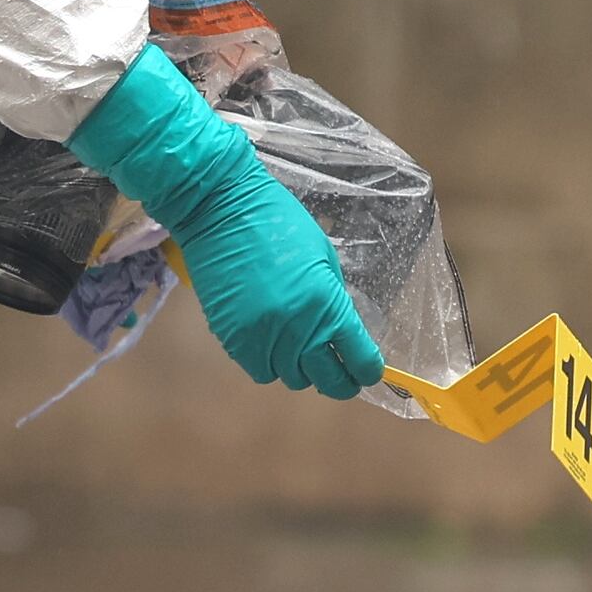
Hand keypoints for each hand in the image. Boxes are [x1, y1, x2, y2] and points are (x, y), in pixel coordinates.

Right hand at [66, 46, 379, 396]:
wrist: (221, 210)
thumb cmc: (279, 223)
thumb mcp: (323, 257)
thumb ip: (334, 300)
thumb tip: (343, 331)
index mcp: (325, 304)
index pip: (358, 359)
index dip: (367, 370)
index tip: (369, 371)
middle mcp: (296, 329)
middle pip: (328, 380)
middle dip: (341, 381)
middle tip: (345, 375)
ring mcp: (261, 338)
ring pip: (292, 378)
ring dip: (303, 370)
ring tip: (304, 352)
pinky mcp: (232, 338)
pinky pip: (260, 369)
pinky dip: (271, 364)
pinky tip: (275, 346)